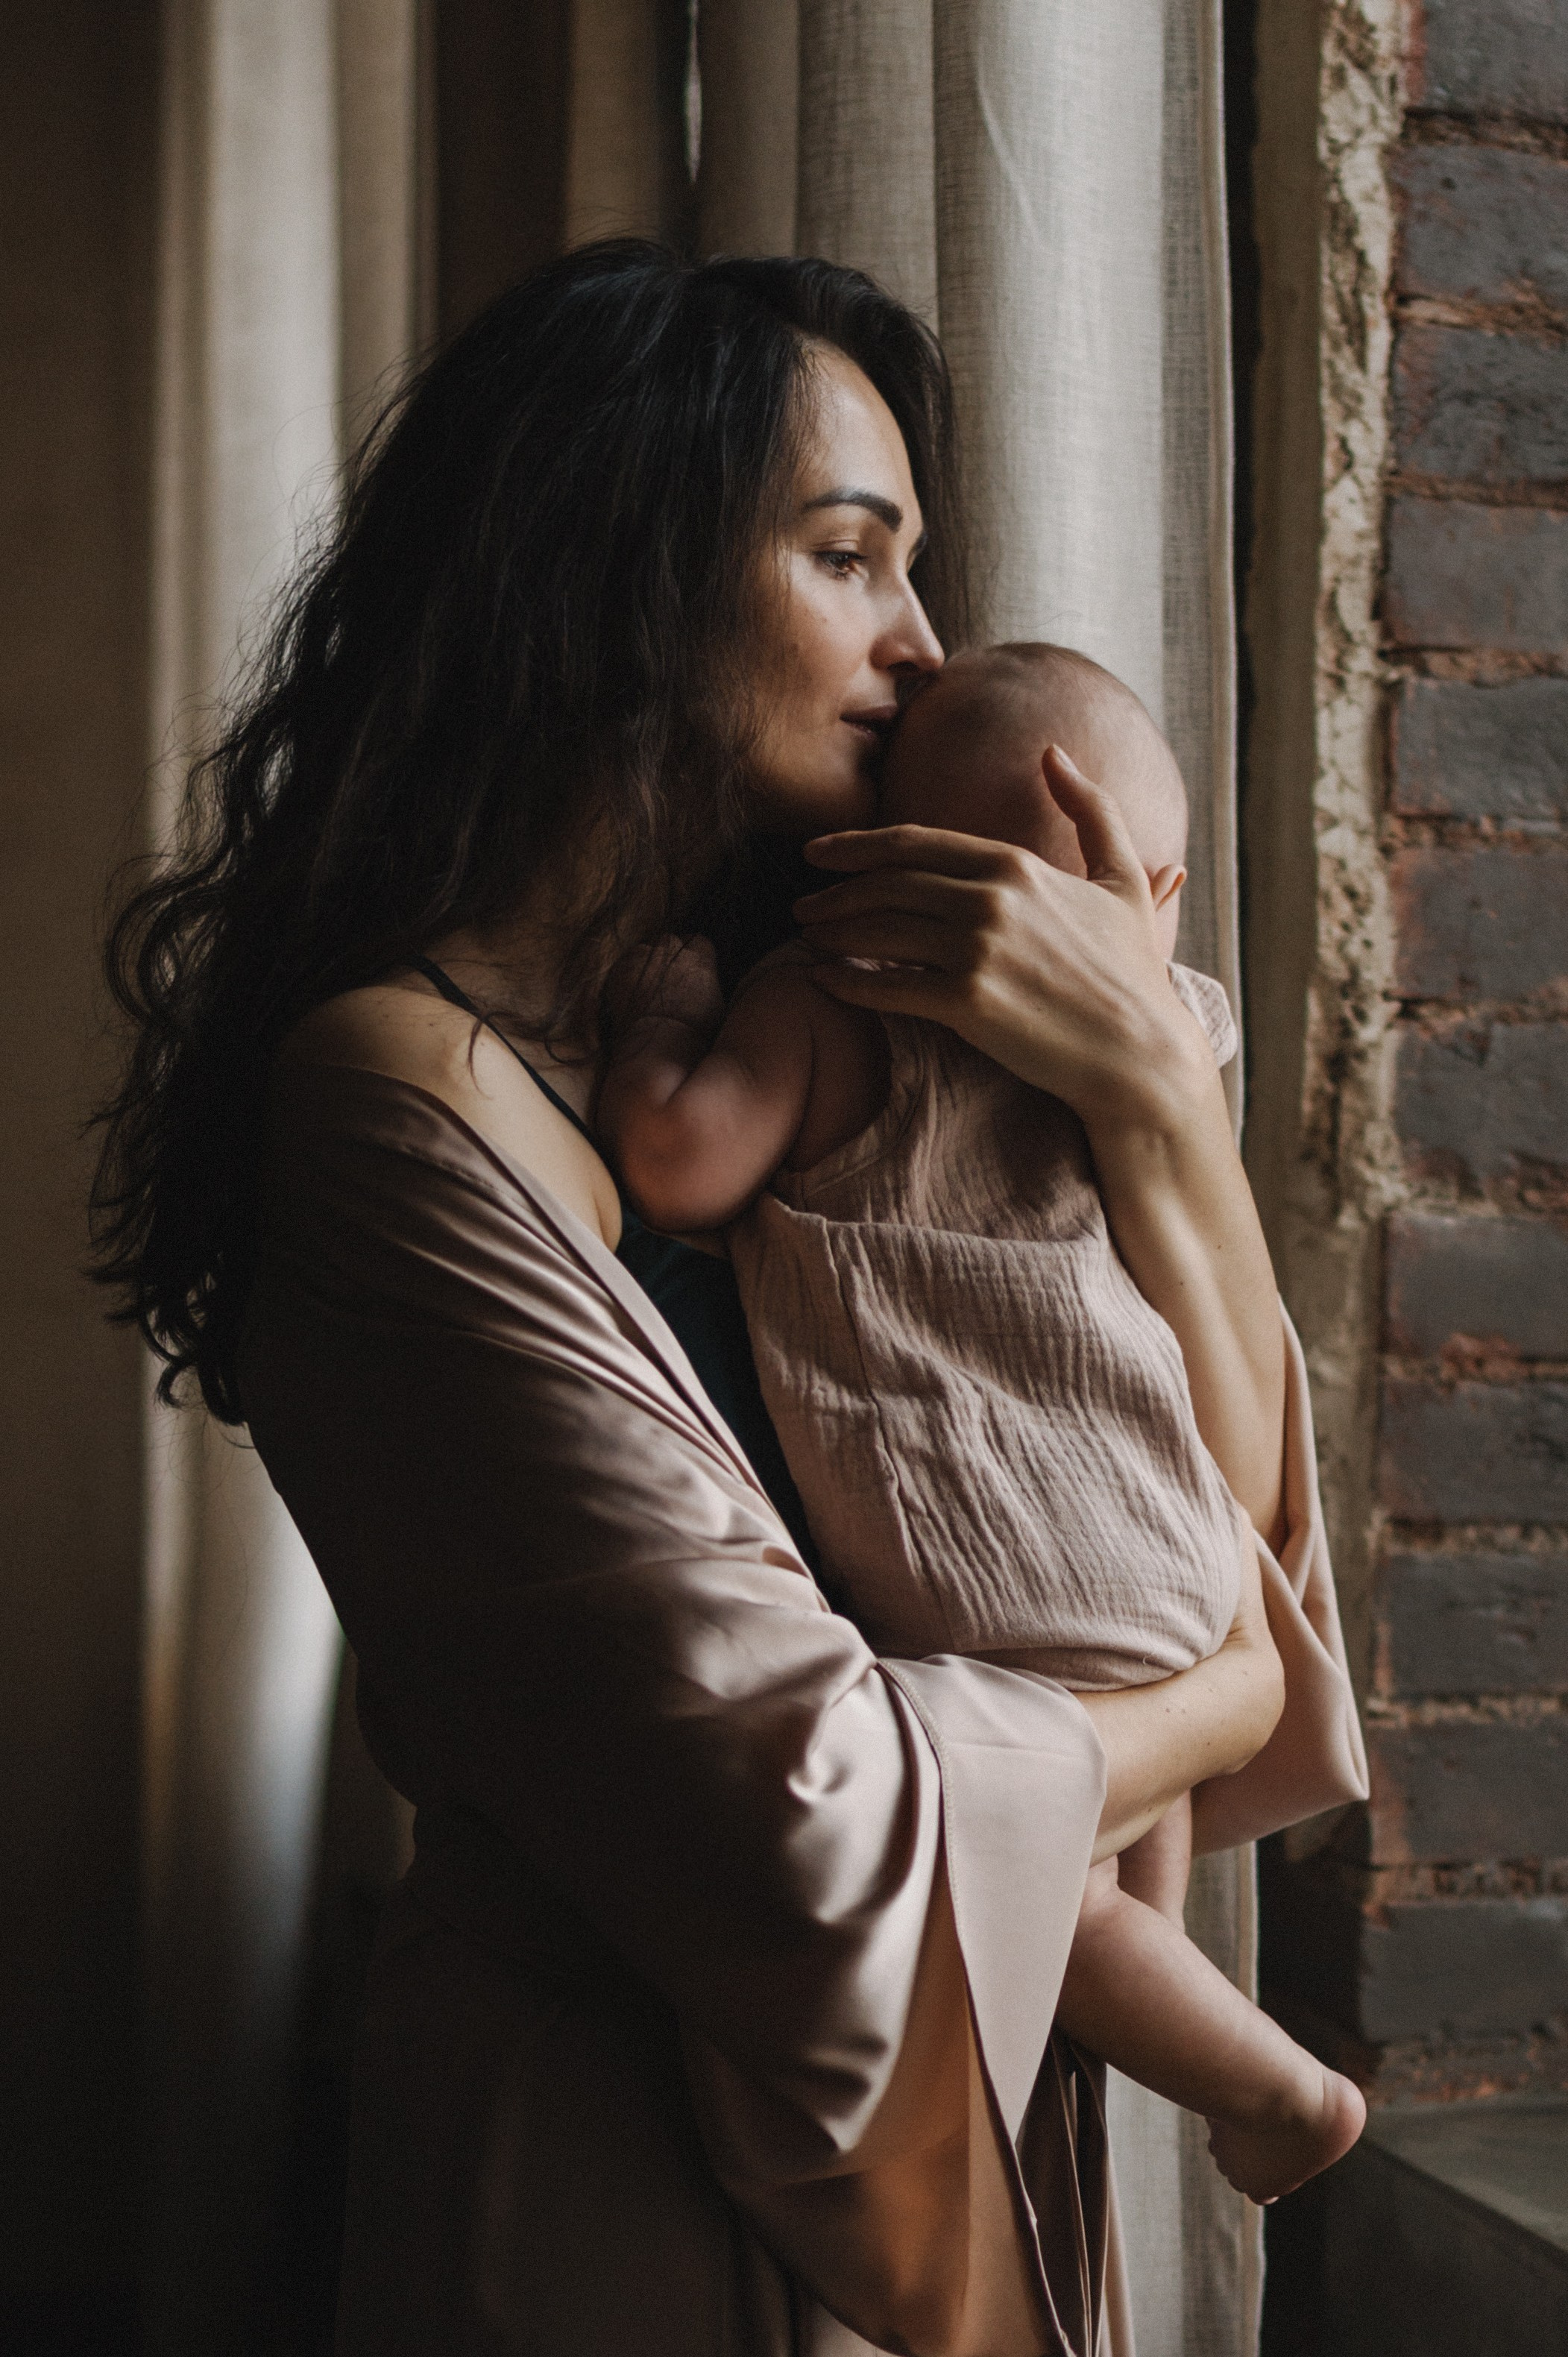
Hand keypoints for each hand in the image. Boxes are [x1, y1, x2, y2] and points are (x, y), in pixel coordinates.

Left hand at [605, 935, 723, 1041]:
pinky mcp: (621, 968)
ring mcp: (643, 954)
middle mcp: (671, 945)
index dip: (693, 958)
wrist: (662, 1040)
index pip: (698, 942)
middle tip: (668, 983)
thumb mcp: (719, 1001)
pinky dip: (626, 977)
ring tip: (647, 991)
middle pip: (669, 943)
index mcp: (700, 951)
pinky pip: (624, 966)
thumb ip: (711, 982)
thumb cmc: (696, 1028)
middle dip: (669, 958)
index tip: (691, 973)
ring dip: (646, 965)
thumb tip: (708, 985)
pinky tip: (631, 997)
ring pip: (644, 952)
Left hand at [794, 748, 1208, 1130]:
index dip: (856, 845)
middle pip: (886, 885)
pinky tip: (820, 980)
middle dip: (834, 891)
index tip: (819, 852)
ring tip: (806, 938)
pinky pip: (885, 986)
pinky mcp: (966, 1002)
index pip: (913, 844)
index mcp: (1015, 865)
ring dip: (833, 932)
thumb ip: (1091, 809)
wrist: (1140, 1052)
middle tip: (802, 902)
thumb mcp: (1122, 877)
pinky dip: (846, 982)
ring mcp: (976, 949)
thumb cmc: (1131, 972)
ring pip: (879, 930)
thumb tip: (1054, 753)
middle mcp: (990, 898)